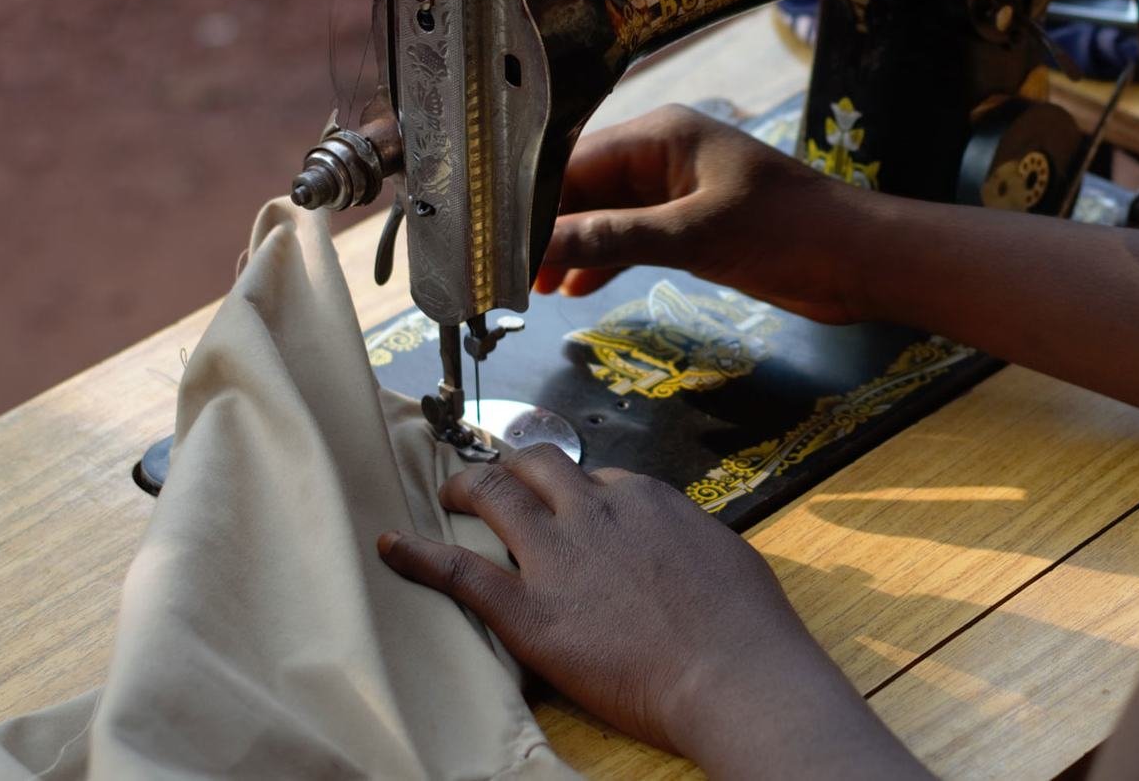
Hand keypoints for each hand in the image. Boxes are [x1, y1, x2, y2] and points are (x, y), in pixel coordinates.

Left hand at [378, 447, 917, 774]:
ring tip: (449, 492)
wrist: (734, 672)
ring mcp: (559, 558)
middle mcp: (595, 512)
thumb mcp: (724, 554)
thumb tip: (678, 544)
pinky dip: (419, 555)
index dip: (575, 491)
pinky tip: (391, 546)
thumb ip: (686, 538)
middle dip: (510, 467)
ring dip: (465, 487)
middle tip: (493, 480)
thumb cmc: (747, 626)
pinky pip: (459, 572)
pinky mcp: (530, 611)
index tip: (568, 507)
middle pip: (536, 466)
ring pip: (495, 495)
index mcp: (644, 499)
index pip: (595, 478)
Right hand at [533, 104, 874, 324]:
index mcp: (662, 136)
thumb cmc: (789, 233)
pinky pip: (630, 237)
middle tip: (502, 274)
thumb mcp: (694, 235)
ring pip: (603, 215)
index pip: (572, 161)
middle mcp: (664, 155)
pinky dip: (602, 259)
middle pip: (582, 188)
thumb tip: (543, 246)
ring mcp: (677, 190)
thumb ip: (615, 238)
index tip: (491, 240)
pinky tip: (576, 289)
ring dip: (570, 248)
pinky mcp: (692, 224)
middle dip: (543, 228)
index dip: (529, 202)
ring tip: (531, 288)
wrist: (859, 261)